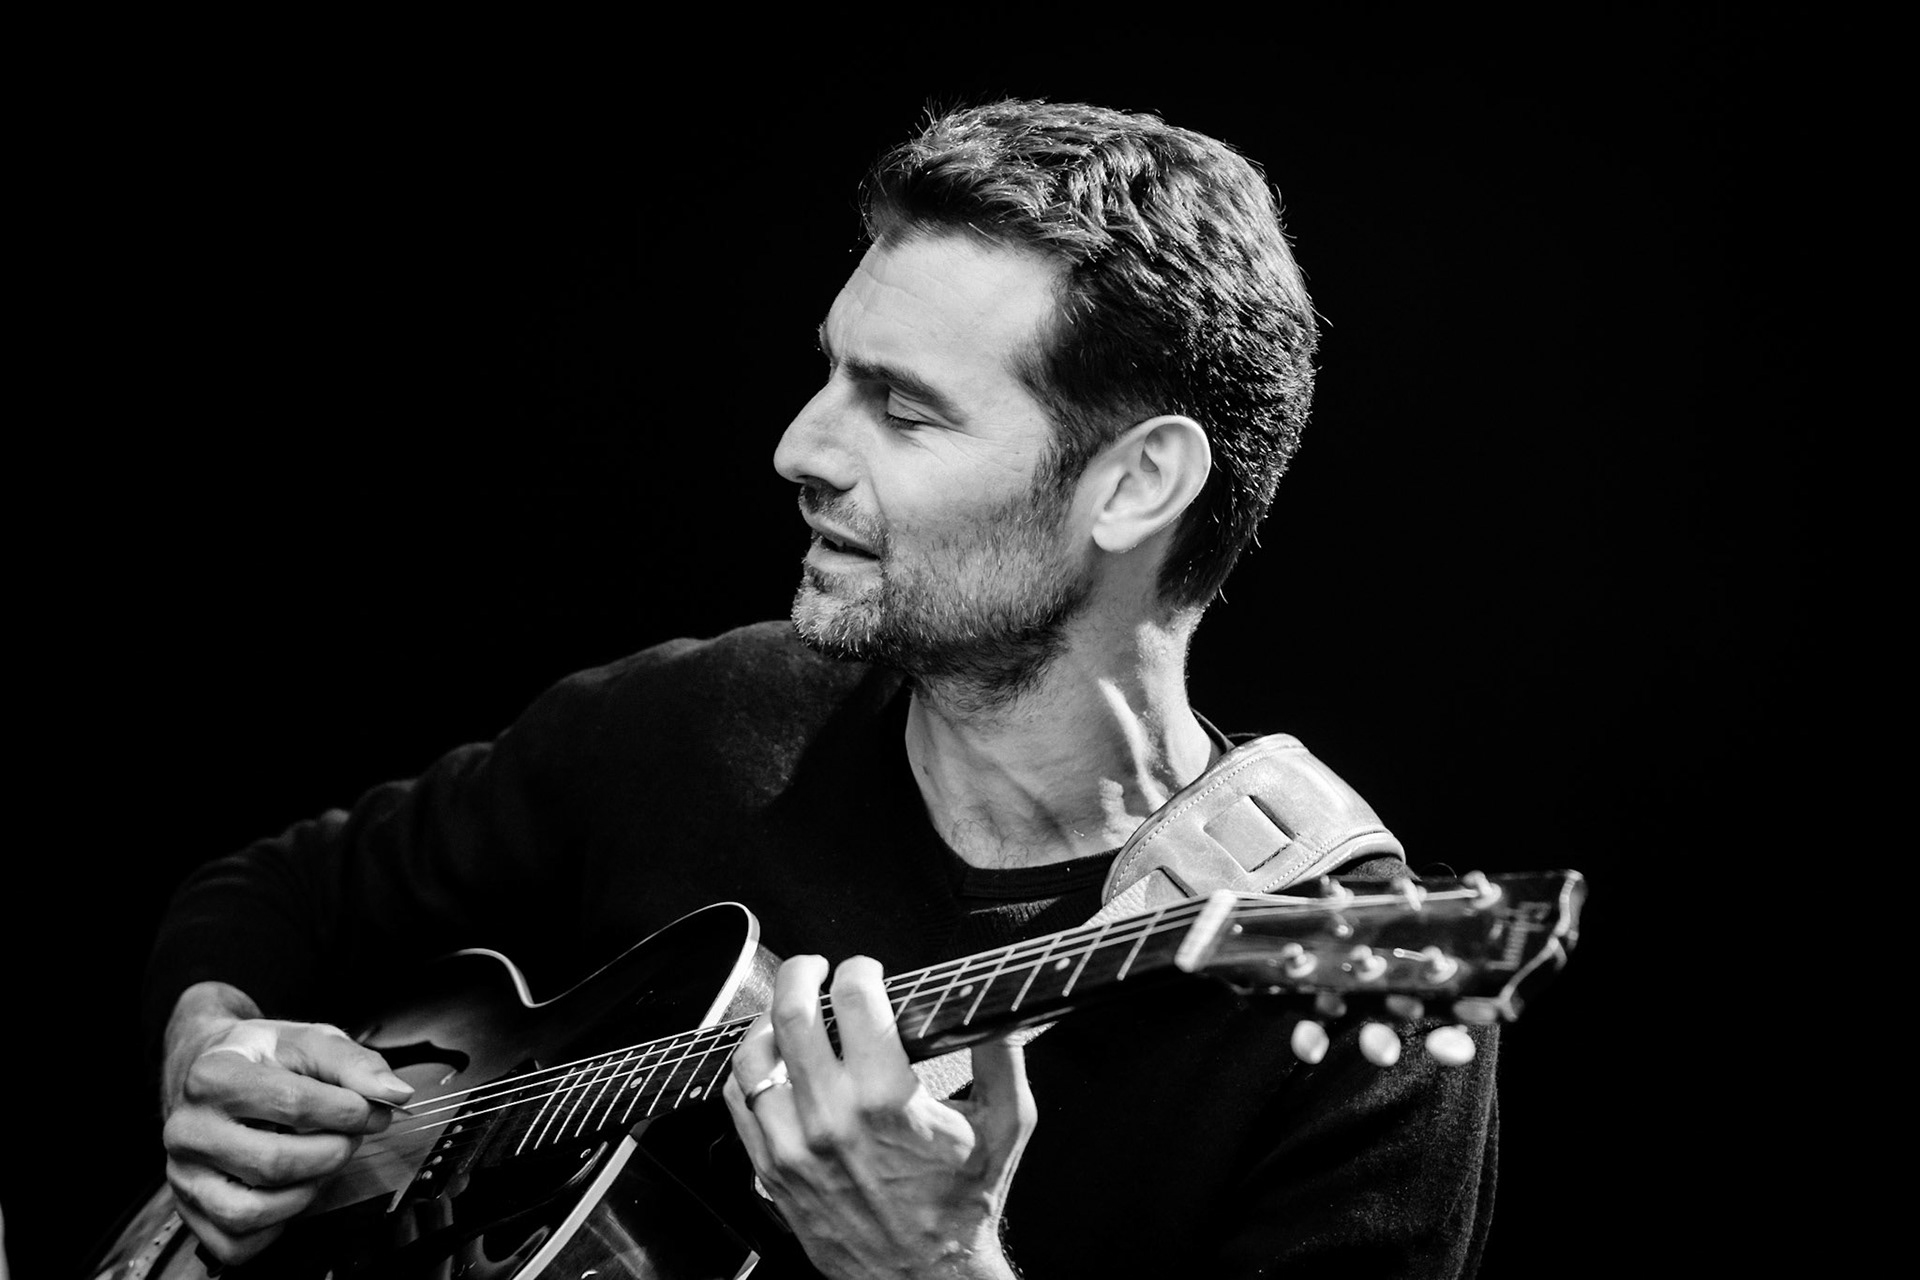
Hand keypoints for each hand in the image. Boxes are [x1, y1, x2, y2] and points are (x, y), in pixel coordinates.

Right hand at [159, 982, 413, 1262]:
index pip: (293, 1104)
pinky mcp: (189, 1210)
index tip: (372, 1110)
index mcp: (213, 1076)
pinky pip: (235, 1244)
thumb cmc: (264, 1057)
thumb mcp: (309, 1041)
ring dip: (306, 1192)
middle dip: (332, 1153)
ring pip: (250, 1211)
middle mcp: (187, 1129)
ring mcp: (183, 1175)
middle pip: (274, 1163)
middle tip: (351, 1137)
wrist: (212, 1070)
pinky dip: (275, 1227)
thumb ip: (354, 1063)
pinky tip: (291, 1190)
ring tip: (322, 1162)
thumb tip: (394, 1094)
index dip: (347, 1111)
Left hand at [722, 956, 1036, 1279]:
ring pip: (753, 1055)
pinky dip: (749, 1072)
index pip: (854, 997)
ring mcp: (794, 1146)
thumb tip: (1000, 1005)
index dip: (860, 969)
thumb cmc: (962, 1205)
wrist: (927, 1278)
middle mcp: (832, 1118)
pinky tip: (773, 1064)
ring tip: (787, 1014)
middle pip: (792, 1012)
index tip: (868, 972)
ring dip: (768, 1021)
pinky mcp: (771, 1171)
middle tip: (815, 969)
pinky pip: (737, 1102)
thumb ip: (1003, 1056)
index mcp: (887, 1098)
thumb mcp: (1006, 1125)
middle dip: (802, 973)